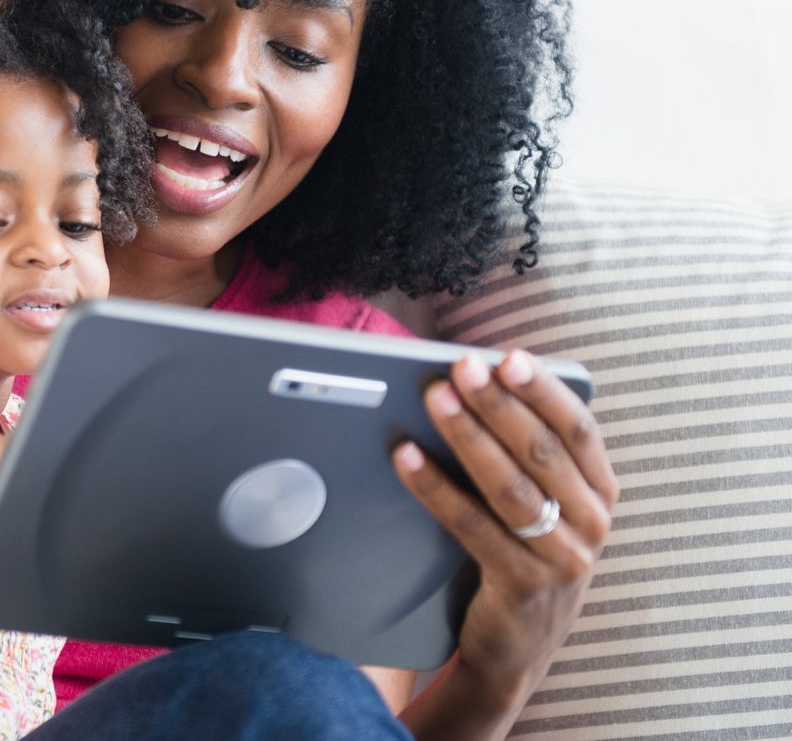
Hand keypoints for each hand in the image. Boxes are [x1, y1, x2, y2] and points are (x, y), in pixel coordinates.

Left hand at [393, 350, 618, 716]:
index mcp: (601, 492)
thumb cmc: (519, 552)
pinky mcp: (523, 587)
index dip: (543, 390)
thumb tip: (473, 383)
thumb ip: (526, 452)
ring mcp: (563, 560)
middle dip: (498, 403)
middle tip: (460, 367)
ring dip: (469, 436)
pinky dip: (436, 487)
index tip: (509, 357)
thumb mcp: (541, 503)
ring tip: (435, 399)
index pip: (579, 429)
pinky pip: (473, 527)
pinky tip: (405, 457)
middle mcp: (593, 524)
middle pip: (542, 451)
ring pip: (511, 487)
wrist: (514, 647)